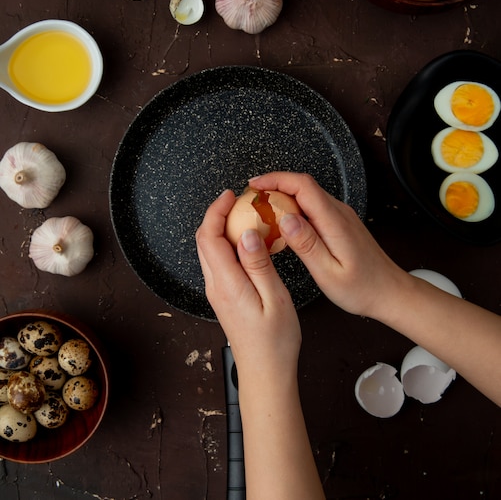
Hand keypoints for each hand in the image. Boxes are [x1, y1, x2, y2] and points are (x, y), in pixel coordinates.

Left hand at [195, 189, 300, 379]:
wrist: (265, 372)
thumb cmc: (275, 342)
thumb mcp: (275, 298)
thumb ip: (258, 264)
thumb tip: (246, 234)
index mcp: (227, 284)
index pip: (210, 237)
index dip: (216, 211)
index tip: (231, 195)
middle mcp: (215, 286)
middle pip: (204, 240)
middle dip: (217, 215)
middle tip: (238, 200)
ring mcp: (217, 292)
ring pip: (209, 250)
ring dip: (221, 228)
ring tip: (244, 216)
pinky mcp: (223, 296)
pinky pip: (218, 262)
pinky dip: (227, 244)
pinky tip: (247, 242)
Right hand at [249, 172, 407, 320]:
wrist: (390, 293)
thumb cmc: (362, 288)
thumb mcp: (328, 273)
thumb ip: (306, 244)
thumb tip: (285, 219)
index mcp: (335, 222)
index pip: (303, 186)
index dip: (275, 180)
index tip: (254, 186)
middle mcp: (339, 213)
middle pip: (303, 186)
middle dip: (274, 186)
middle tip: (251, 200)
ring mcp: (340, 216)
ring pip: (307, 196)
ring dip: (282, 197)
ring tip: (261, 210)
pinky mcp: (339, 224)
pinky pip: (312, 208)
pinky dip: (293, 209)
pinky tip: (282, 225)